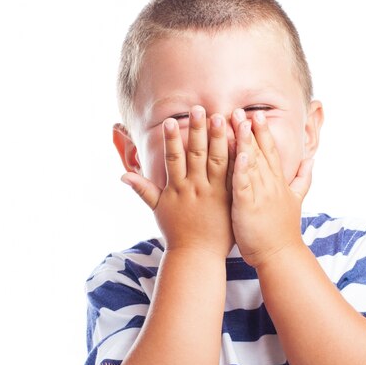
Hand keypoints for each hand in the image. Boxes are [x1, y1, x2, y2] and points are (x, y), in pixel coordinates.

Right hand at [122, 106, 233, 257]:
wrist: (197, 256)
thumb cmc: (177, 232)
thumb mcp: (158, 210)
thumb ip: (143, 190)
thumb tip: (122, 175)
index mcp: (177, 189)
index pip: (173, 159)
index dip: (171, 140)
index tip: (170, 121)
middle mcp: (195, 188)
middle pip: (196, 155)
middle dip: (197, 131)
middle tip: (200, 108)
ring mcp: (215, 193)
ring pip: (218, 161)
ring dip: (219, 138)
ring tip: (222, 117)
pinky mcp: (230, 199)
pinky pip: (235, 176)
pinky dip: (239, 159)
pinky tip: (243, 142)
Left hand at [231, 109, 313, 267]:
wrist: (280, 255)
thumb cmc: (283, 230)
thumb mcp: (296, 200)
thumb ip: (303, 178)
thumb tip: (311, 160)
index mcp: (278, 183)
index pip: (270, 152)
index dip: (263, 132)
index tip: (256, 113)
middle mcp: (270, 185)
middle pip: (260, 152)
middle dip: (250, 130)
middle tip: (240, 110)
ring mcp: (259, 195)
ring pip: (251, 164)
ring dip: (243, 142)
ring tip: (235, 123)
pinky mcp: (247, 208)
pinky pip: (244, 186)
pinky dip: (241, 170)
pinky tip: (237, 155)